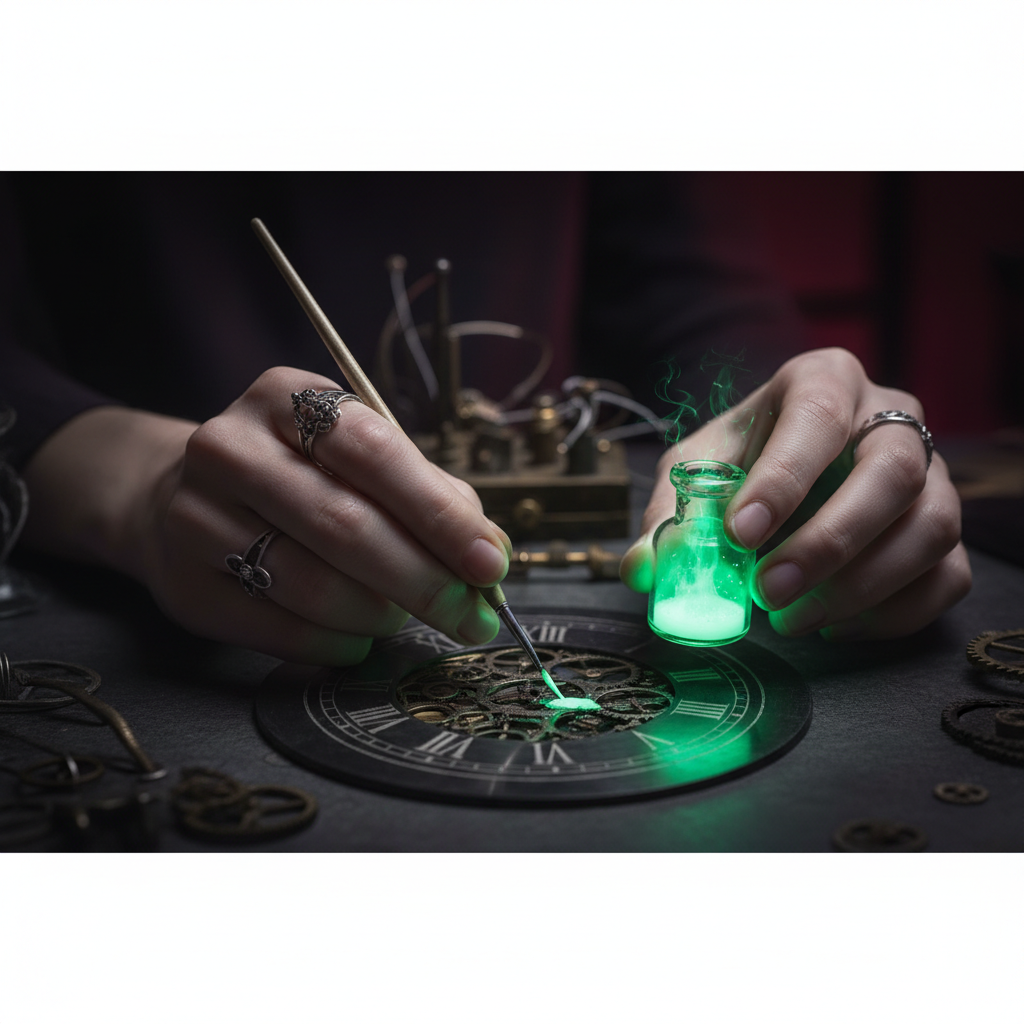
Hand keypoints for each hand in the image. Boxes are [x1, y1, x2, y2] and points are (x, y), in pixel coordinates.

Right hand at [22, 367, 510, 663]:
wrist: (181, 499)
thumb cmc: (297, 476)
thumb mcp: (358, 459)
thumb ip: (429, 496)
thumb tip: (489, 552)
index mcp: (285, 397)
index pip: (375, 453)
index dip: (439, 514)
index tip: (488, 562)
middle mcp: (230, 448)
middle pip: (345, 525)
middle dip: (424, 581)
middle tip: (471, 616)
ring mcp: (195, 516)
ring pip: (314, 587)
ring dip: (380, 614)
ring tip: (399, 615)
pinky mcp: (185, 584)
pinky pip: (284, 631)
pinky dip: (339, 643)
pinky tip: (355, 635)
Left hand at [621, 348, 970, 639]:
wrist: (783, 464)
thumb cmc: (741, 460)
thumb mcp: (694, 470)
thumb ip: (669, 515)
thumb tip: (641, 569)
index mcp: (824, 381)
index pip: (818, 417)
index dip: (784, 478)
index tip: (740, 534)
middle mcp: (891, 418)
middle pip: (893, 473)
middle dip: (830, 541)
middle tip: (769, 592)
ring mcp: (932, 474)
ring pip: (932, 527)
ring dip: (862, 586)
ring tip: (791, 619)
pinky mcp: (943, 528)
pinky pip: (948, 576)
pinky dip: (892, 613)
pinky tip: (832, 626)